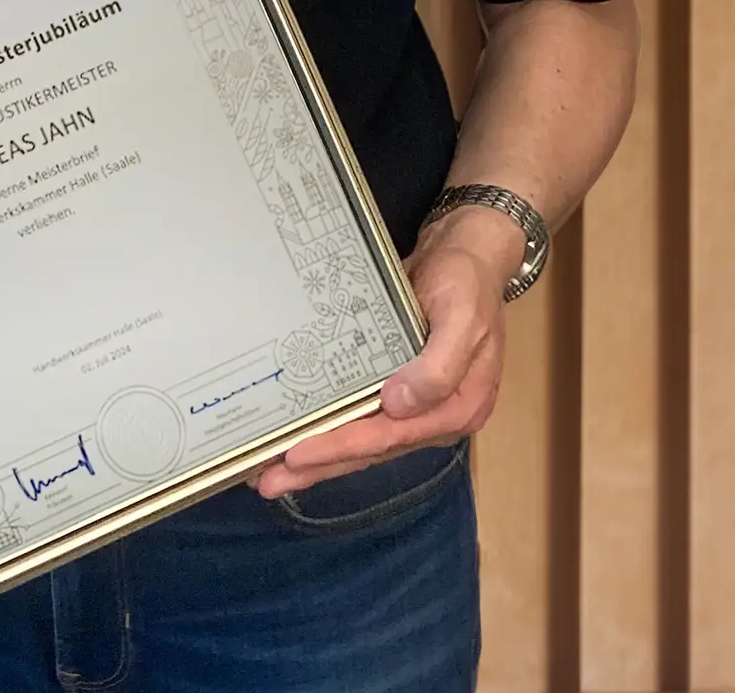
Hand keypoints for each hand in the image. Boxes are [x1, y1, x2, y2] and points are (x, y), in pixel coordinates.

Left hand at [249, 205, 518, 498]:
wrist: (467, 251)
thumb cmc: (467, 282)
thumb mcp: (463, 317)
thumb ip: (440, 365)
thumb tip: (400, 405)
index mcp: (457, 408)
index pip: (391, 437)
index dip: (343, 448)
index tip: (298, 456)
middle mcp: (433, 415)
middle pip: (370, 449)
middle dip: (319, 467)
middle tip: (268, 482)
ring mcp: (415, 404)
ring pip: (361, 438)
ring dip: (318, 457)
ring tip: (269, 474)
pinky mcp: (396, 386)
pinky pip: (359, 415)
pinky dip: (330, 429)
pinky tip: (298, 436)